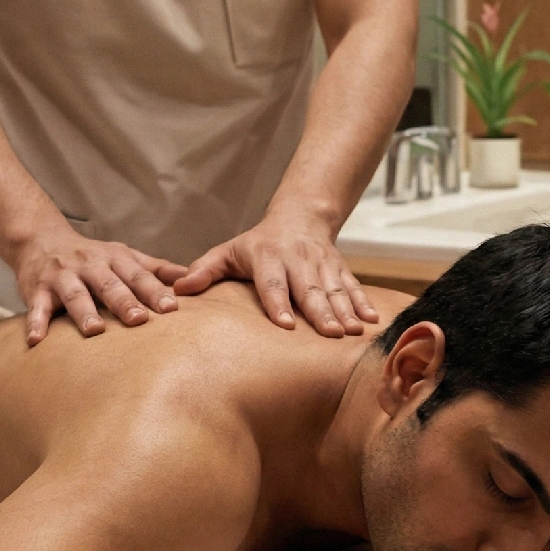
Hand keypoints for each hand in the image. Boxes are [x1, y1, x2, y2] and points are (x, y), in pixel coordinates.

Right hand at [16, 229, 189, 346]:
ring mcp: (63, 277)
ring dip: (84, 312)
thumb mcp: (125, 256)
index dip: (155, 291)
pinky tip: (37, 341)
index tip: (172, 308)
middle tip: (139, 320)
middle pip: (109, 285)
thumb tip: (194, 277)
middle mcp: (90, 265)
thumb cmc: (93, 257)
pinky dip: (36, 324)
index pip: (138, 276)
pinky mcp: (37, 289)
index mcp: (115, 259)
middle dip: (124, 302)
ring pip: (75, 294)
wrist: (40, 240)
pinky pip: (36, 307)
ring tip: (95, 330)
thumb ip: (157, 269)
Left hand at [172, 208, 376, 336]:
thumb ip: (204, 270)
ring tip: (353, 332)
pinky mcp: (340, 268)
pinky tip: (371, 320)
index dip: (279, 303)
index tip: (285, 325)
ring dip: (346, 311)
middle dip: (321, 312)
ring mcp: (322, 264)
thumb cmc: (258, 244)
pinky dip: (363, 303)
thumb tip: (177, 289)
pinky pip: (353, 286)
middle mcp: (298, 259)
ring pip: (335, 289)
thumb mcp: (229, 251)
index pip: (273, 283)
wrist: (300, 216)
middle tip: (331, 334)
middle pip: (310, 289)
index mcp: (268, 257)